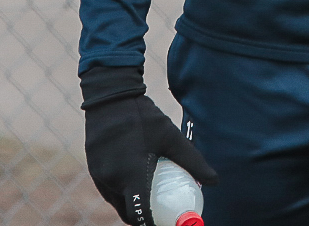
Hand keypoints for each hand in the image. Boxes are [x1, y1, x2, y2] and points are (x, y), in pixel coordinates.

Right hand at [82, 66, 216, 224]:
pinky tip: (133, 178)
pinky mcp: (93, 167)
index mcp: (131, 173)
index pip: (139, 214)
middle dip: (142, 217)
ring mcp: (99, 174)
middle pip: (127, 212)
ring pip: (116, 200)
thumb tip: (215, 181)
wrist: (111, 95)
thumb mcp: (171, 137)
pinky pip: (108, 188)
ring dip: (130, 202)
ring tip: (148, 193)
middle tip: (160, 211)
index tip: (165, 221)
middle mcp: (112, 178)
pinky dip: (121, 190)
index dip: (151, 222)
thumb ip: (192, 161)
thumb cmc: (144, 117)